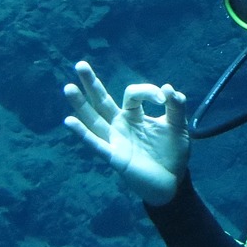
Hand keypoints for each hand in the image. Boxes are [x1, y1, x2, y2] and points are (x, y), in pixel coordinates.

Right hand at [63, 62, 189, 206]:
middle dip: (91, 83)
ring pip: (94, 120)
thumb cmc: (171, 153)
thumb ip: (176, 106)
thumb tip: (168, 87)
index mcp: (134, 115)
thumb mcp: (178, 125)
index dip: (147, 91)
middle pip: (101, 101)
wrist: (173, 182)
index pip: (132, 94)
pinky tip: (69, 121)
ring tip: (68, 87)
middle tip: (80, 64)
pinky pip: (96, 143)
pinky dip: (82, 133)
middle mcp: (120, 125)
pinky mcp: (115, 157)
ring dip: (80, 104)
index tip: (164, 98)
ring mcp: (115, 141)